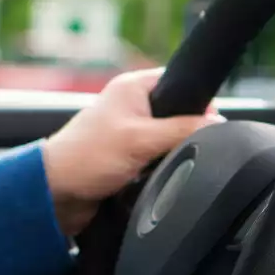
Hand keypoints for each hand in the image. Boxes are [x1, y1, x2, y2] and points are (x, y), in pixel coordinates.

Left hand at [41, 68, 224, 236]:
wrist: (56, 192)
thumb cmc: (85, 157)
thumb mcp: (141, 140)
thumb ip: (181, 130)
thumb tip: (217, 124)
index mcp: (132, 88)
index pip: (179, 81)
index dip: (198, 100)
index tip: (209, 121)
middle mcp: (131, 105)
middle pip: (179, 114)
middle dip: (185, 133)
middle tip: (178, 148)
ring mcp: (129, 132)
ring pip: (170, 140)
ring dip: (169, 154)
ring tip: (158, 165)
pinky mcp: (128, 156)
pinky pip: (158, 159)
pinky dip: (159, 168)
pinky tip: (152, 177)